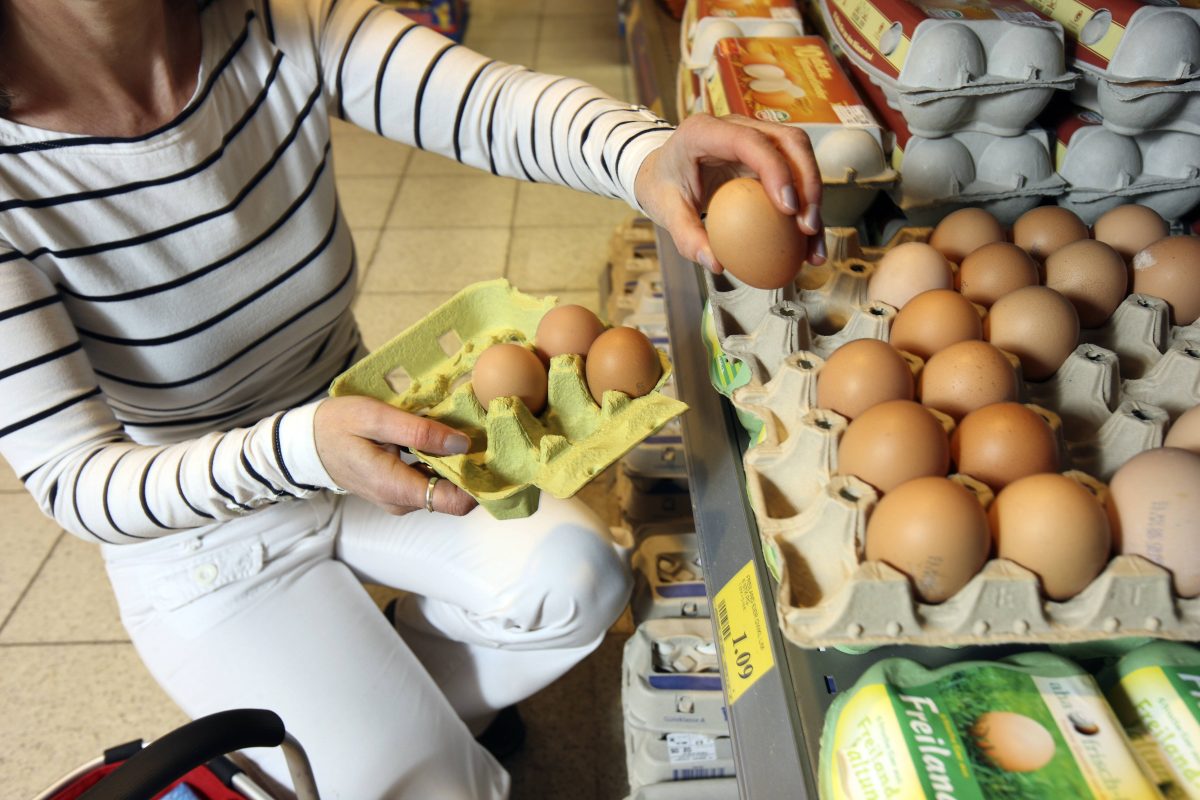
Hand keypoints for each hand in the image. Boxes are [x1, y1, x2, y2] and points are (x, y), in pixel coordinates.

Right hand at [314, 396, 475, 515]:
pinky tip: (446, 438)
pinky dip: (443, 462)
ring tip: (467, 431)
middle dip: (472, 467)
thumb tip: (462, 443)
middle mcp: (403, 501)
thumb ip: (419, 432)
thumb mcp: (376, 418)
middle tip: (485, 433)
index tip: (493, 452)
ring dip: (458, 463)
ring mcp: (401, 498)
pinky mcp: (400, 490)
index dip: (480, 481)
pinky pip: (431, 481)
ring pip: (445, 488)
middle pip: (455, 495)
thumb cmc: (337, 425)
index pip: (456, 503)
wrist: (306, 442)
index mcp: (397, 488)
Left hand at [633, 113, 825, 271]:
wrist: (661, 171)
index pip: (751, 141)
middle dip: (808, 182)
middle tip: (808, 226)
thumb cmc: (662, 185)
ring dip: (814, 194)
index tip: (788, 208)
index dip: (776, 170)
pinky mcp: (767, 155)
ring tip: (813, 237)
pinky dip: (805, 204)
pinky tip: (809, 241)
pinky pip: (794, 174)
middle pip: (788, 141)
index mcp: (705, 131)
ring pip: (799, 154)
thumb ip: (686, 237)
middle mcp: (736, 127)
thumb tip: (716, 264)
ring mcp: (755, 137)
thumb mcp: (665, 211)